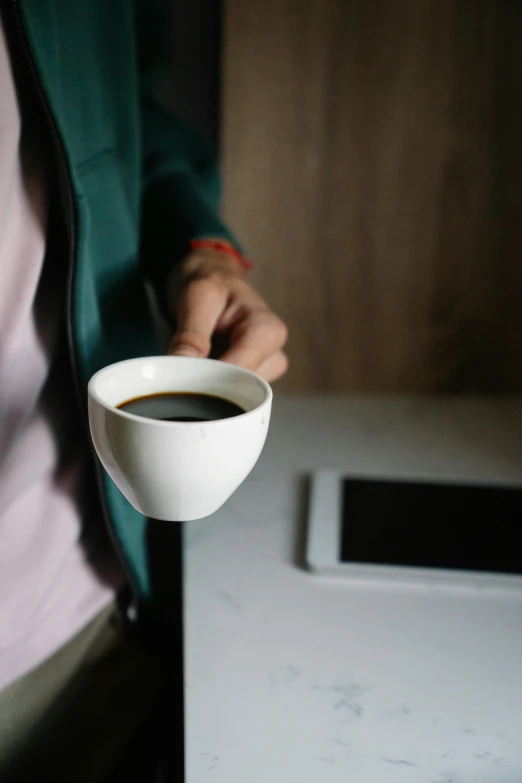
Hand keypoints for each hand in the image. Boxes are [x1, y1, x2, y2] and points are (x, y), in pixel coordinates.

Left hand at [167, 247, 287, 381]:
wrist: (214, 277)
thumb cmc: (210, 281)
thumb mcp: (196, 297)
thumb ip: (191, 335)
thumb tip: (182, 368)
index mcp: (267, 331)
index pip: (239, 374)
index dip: (207, 379)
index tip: (179, 374)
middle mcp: (274, 352)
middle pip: (239, 389)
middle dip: (206, 385)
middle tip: (179, 368)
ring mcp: (266, 367)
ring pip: (234, 396)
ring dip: (208, 385)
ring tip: (192, 360)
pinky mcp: (254, 376)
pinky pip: (231, 393)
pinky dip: (211, 385)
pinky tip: (202, 368)